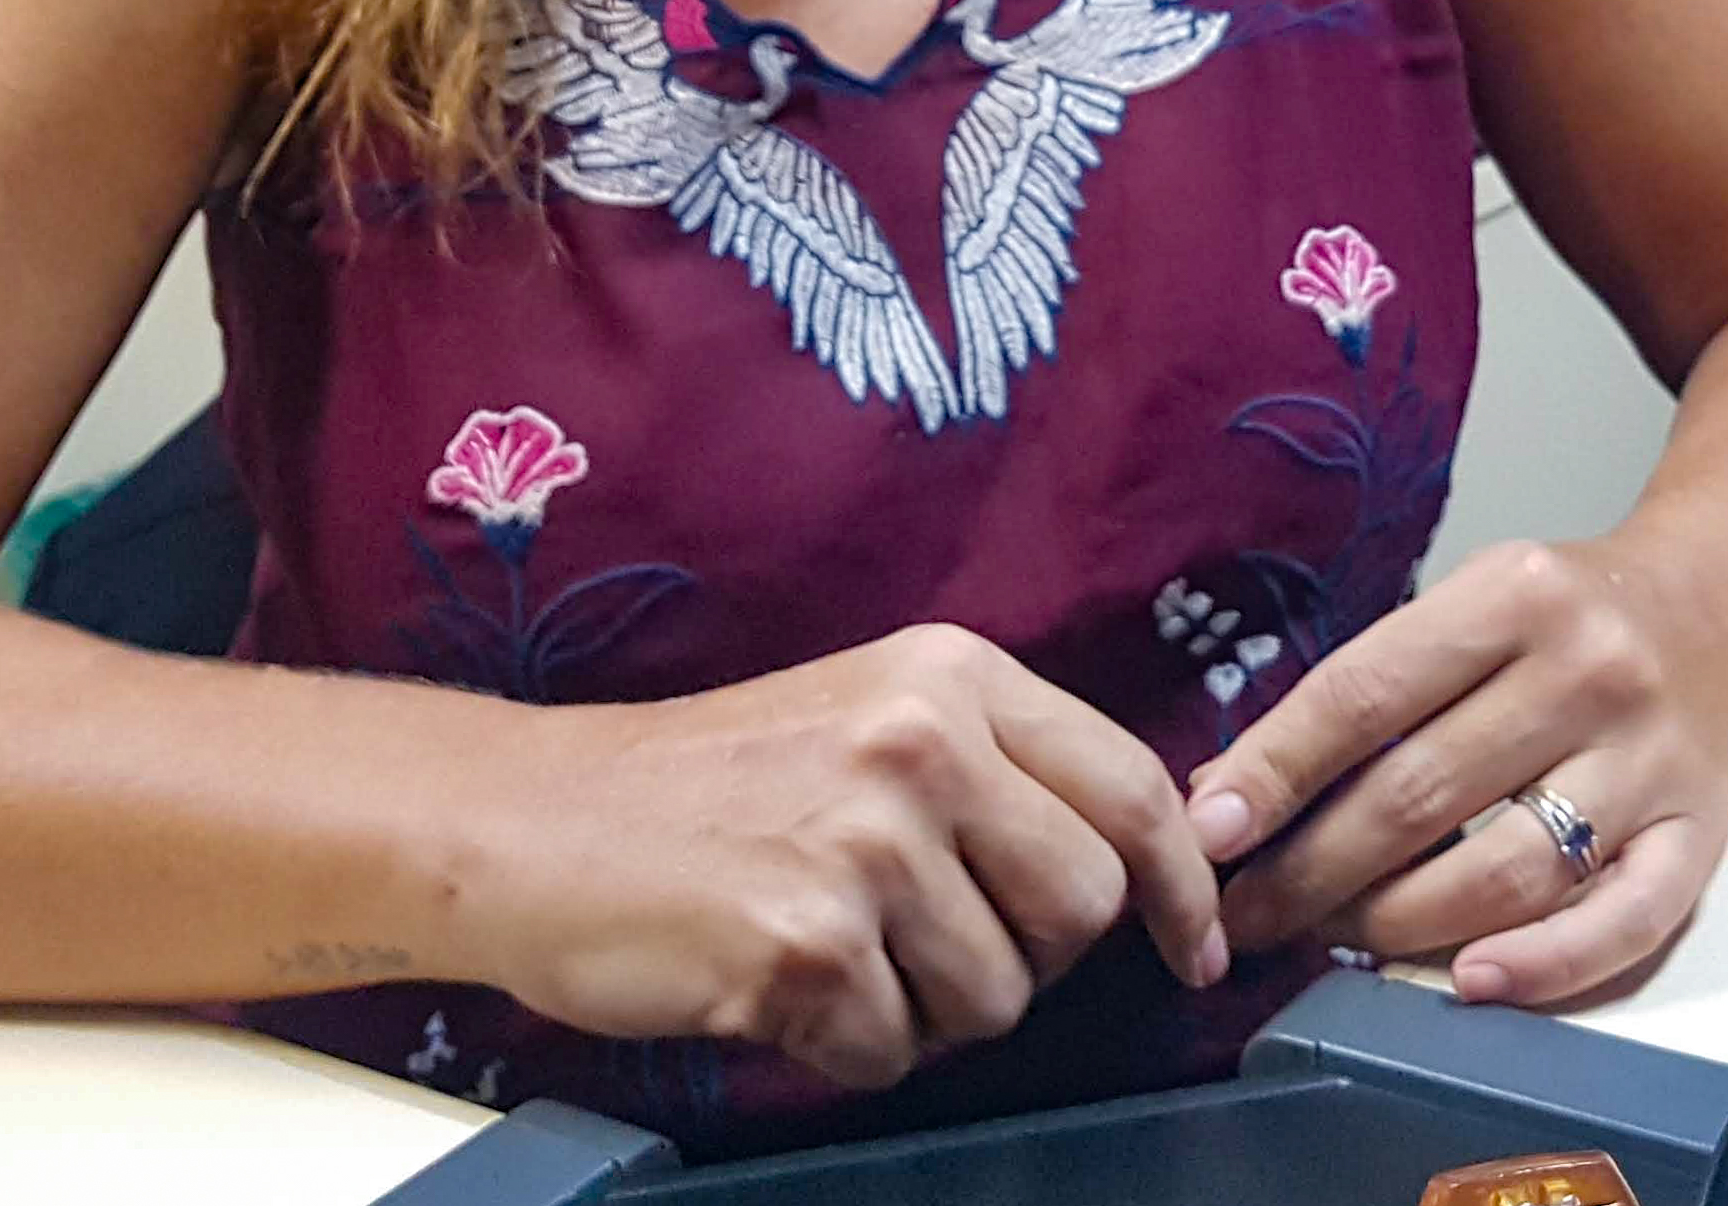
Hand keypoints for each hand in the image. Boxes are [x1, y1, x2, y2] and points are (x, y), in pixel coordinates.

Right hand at [474, 623, 1226, 1090]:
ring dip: (926, 1010)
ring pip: (998, 998)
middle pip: (1083, 906)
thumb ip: (998, 768)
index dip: (1179, 884)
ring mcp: (865, 845)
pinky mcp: (807, 946)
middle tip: (933, 944)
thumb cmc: (709, 784)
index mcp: (951, 675)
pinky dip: (845, 1046)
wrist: (537, 824)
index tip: (1190, 944)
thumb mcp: (872, 715)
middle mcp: (922, 744)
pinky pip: (894, 1052)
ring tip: (836, 951)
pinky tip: (778, 984)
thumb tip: (1141, 863)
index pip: (1132, 786)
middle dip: (1028, 955)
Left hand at [1178, 537, 1727, 1007]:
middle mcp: (1589, 671)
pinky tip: (1467, 983)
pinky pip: (1622, 922)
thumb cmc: (1574, 616)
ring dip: (1399, 922)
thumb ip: (1369, 690)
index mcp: (1515, 594)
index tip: (1209, 831)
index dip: (1278, 769)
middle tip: (1245, 918)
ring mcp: (1651, 760)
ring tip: (1331, 941)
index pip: (1368, 693)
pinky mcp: (1703, 836)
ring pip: (1509, 868)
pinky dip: (1543, 964)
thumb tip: (1234, 793)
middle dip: (1314, 867)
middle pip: (1424, 792)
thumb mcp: (1473, 607)